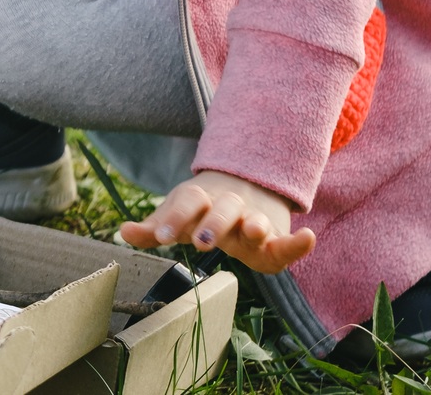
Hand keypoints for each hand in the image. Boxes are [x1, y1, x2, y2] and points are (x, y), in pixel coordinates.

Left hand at [118, 171, 315, 273]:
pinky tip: (308, 238)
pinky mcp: (277, 239)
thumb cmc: (202, 211)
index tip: (160, 235)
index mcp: (201, 199)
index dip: (173, 217)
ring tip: (253, 231)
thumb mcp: (178, 216)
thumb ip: (154, 227)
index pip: (186, 202)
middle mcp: (228, 205)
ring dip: (255, 225)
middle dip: (213, 224)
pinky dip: (299, 242)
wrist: (244, 187)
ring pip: (255, 220)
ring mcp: (254, 220)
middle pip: (222, 209)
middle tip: (201, 242)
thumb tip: (122, 232)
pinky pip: (289, 242)